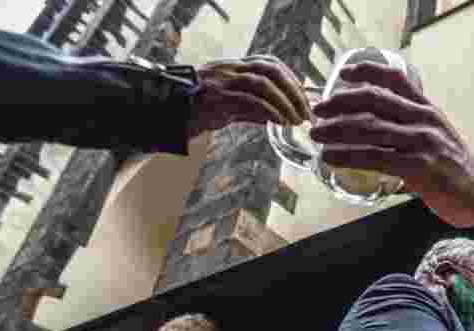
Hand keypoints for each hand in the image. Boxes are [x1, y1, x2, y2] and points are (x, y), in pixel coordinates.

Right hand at [188, 55, 311, 137]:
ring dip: (284, 102)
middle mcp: (230, 68)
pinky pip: (249, 99)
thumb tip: (275, 118)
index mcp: (234, 67)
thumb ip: (251, 110)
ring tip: (295, 121)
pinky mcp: (217, 96)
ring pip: (263, 82)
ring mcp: (223, 80)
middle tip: (305, 112)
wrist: (168, 113)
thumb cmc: (198, 110)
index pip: (270, 64)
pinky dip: (269, 110)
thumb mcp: (229, 108)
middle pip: (271, 69)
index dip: (291, 80)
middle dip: (293, 91)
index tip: (303, 98)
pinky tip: (279, 122)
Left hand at [308, 61, 473, 229]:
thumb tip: (375, 122)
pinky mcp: (417, 167)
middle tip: (317, 111)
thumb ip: (411, 124)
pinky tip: (331, 157)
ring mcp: (421, 143)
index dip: (365, 71)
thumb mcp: (436, 135)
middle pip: (373, 100)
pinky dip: (348, 156)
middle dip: (339, 103)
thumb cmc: (452, 168)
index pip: (394, 78)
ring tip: (316, 134)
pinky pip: (374, 157)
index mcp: (427, 108)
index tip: (342, 73)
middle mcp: (423, 120)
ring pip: (369, 129)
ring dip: (336, 130)